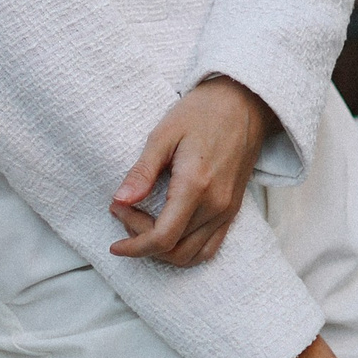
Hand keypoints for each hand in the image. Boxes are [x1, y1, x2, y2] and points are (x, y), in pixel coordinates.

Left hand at [108, 77, 276, 270]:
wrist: (244, 102)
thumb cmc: (202, 112)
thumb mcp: (164, 134)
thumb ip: (142, 171)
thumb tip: (119, 200)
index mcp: (196, 185)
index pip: (163, 237)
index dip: (134, 244)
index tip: (113, 233)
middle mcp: (216, 205)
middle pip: (174, 250)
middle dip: (141, 241)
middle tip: (123, 212)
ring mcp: (228, 210)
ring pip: (192, 255)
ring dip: (162, 249)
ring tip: (141, 222)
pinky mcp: (233, 210)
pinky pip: (209, 247)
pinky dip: (184, 249)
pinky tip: (166, 230)